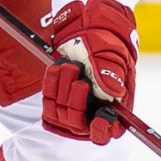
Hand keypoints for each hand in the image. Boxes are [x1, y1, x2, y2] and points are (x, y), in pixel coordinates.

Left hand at [40, 0, 137, 144]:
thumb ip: (111, 74)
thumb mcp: (113, 56)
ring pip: (60, 112)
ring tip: (71, 65)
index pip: (107, 132)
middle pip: (78, 123)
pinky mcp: (55, 97)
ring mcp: (72, 105)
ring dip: (63, 87)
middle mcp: (92, 110)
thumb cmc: (106, 43)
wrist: (88, 28)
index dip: (102, 129)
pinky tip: (58, 66)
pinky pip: (47, 100)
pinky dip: (51, 82)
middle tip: (80, 78)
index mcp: (113, 107)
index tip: (100, 116)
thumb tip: (113, 92)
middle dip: (77, 100)